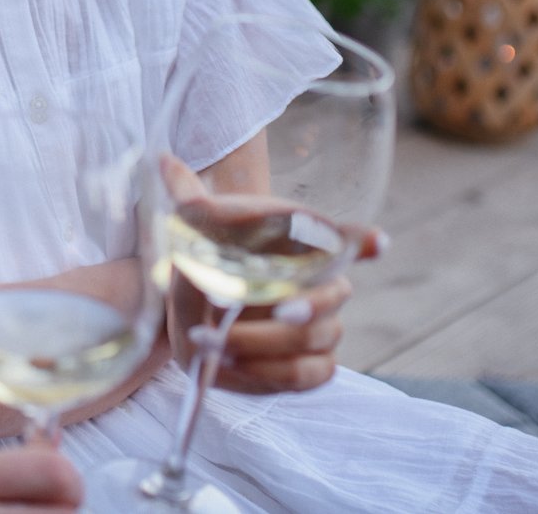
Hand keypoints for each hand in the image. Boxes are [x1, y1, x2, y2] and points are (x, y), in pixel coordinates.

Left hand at [159, 153, 384, 394]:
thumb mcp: (199, 225)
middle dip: (304, 308)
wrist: (205, 297)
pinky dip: (270, 374)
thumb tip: (161, 160)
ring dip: (267, 347)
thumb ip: (187, 197)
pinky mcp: (306, 368)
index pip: (346, 241)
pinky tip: (229, 365)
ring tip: (217, 343)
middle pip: (332, 300)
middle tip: (277, 310)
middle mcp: (323, 289)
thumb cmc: (215, 253)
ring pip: (316, 343)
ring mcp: (319, 331)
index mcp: (306, 247)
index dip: (362, 242)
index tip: (375, 240)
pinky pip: (307, 377)